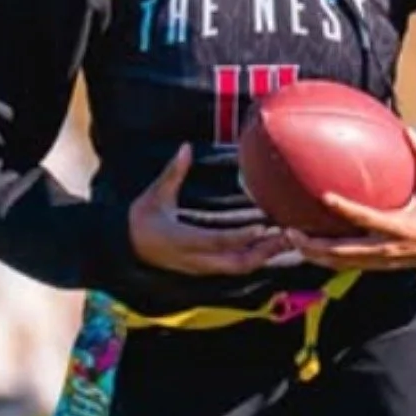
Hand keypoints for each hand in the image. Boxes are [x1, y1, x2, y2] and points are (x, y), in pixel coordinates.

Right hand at [129, 144, 289, 275]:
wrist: (126, 248)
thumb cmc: (141, 219)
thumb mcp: (154, 195)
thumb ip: (172, 173)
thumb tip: (185, 147)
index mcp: (181, 240)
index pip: (216, 241)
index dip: (240, 236)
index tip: (262, 226)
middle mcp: (195, 258)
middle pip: (236, 262)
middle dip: (264, 251)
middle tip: (289, 234)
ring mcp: (202, 266)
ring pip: (239, 267)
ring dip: (265, 256)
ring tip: (289, 239)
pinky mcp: (206, 268)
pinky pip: (236, 267)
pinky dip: (256, 258)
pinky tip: (273, 247)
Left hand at [286, 130, 415, 272]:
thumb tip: (407, 130)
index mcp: (399, 226)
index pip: (366, 217)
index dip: (345, 208)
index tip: (325, 196)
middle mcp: (386, 247)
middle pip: (343, 252)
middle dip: (315, 246)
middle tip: (292, 232)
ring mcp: (380, 260)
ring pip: (341, 263)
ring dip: (315, 255)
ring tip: (293, 242)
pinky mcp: (378, 266)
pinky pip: (347, 265)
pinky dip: (327, 258)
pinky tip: (311, 248)